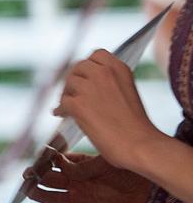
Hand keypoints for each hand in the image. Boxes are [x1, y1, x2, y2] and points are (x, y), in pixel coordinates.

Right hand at [26, 152, 151, 202]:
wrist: (151, 188)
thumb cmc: (128, 168)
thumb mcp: (103, 161)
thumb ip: (81, 165)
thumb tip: (59, 162)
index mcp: (79, 167)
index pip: (56, 164)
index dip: (44, 162)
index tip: (35, 159)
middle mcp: (79, 184)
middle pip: (53, 182)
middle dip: (38, 179)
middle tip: (27, 177)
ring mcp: (85, 200)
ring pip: (58, 199)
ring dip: (43, 195)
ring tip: (30, 191)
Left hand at [53, 49, 159, 170]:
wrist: (142, 147)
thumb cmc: (137, 127)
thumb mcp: (127, 92)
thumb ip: (110, 82)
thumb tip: (87, 83)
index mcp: (119, 68)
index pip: (96, 55)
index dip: (89, 66)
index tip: (87, 77)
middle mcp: (103, 72)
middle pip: (78, 67)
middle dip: (75, 80)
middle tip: (74, 93)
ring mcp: (89, 87)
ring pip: (68, 84)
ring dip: (67, 94)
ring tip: (69, 105)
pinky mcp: (78, 104)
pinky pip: (62, 102)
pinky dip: (61, 109)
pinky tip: (62, 115)